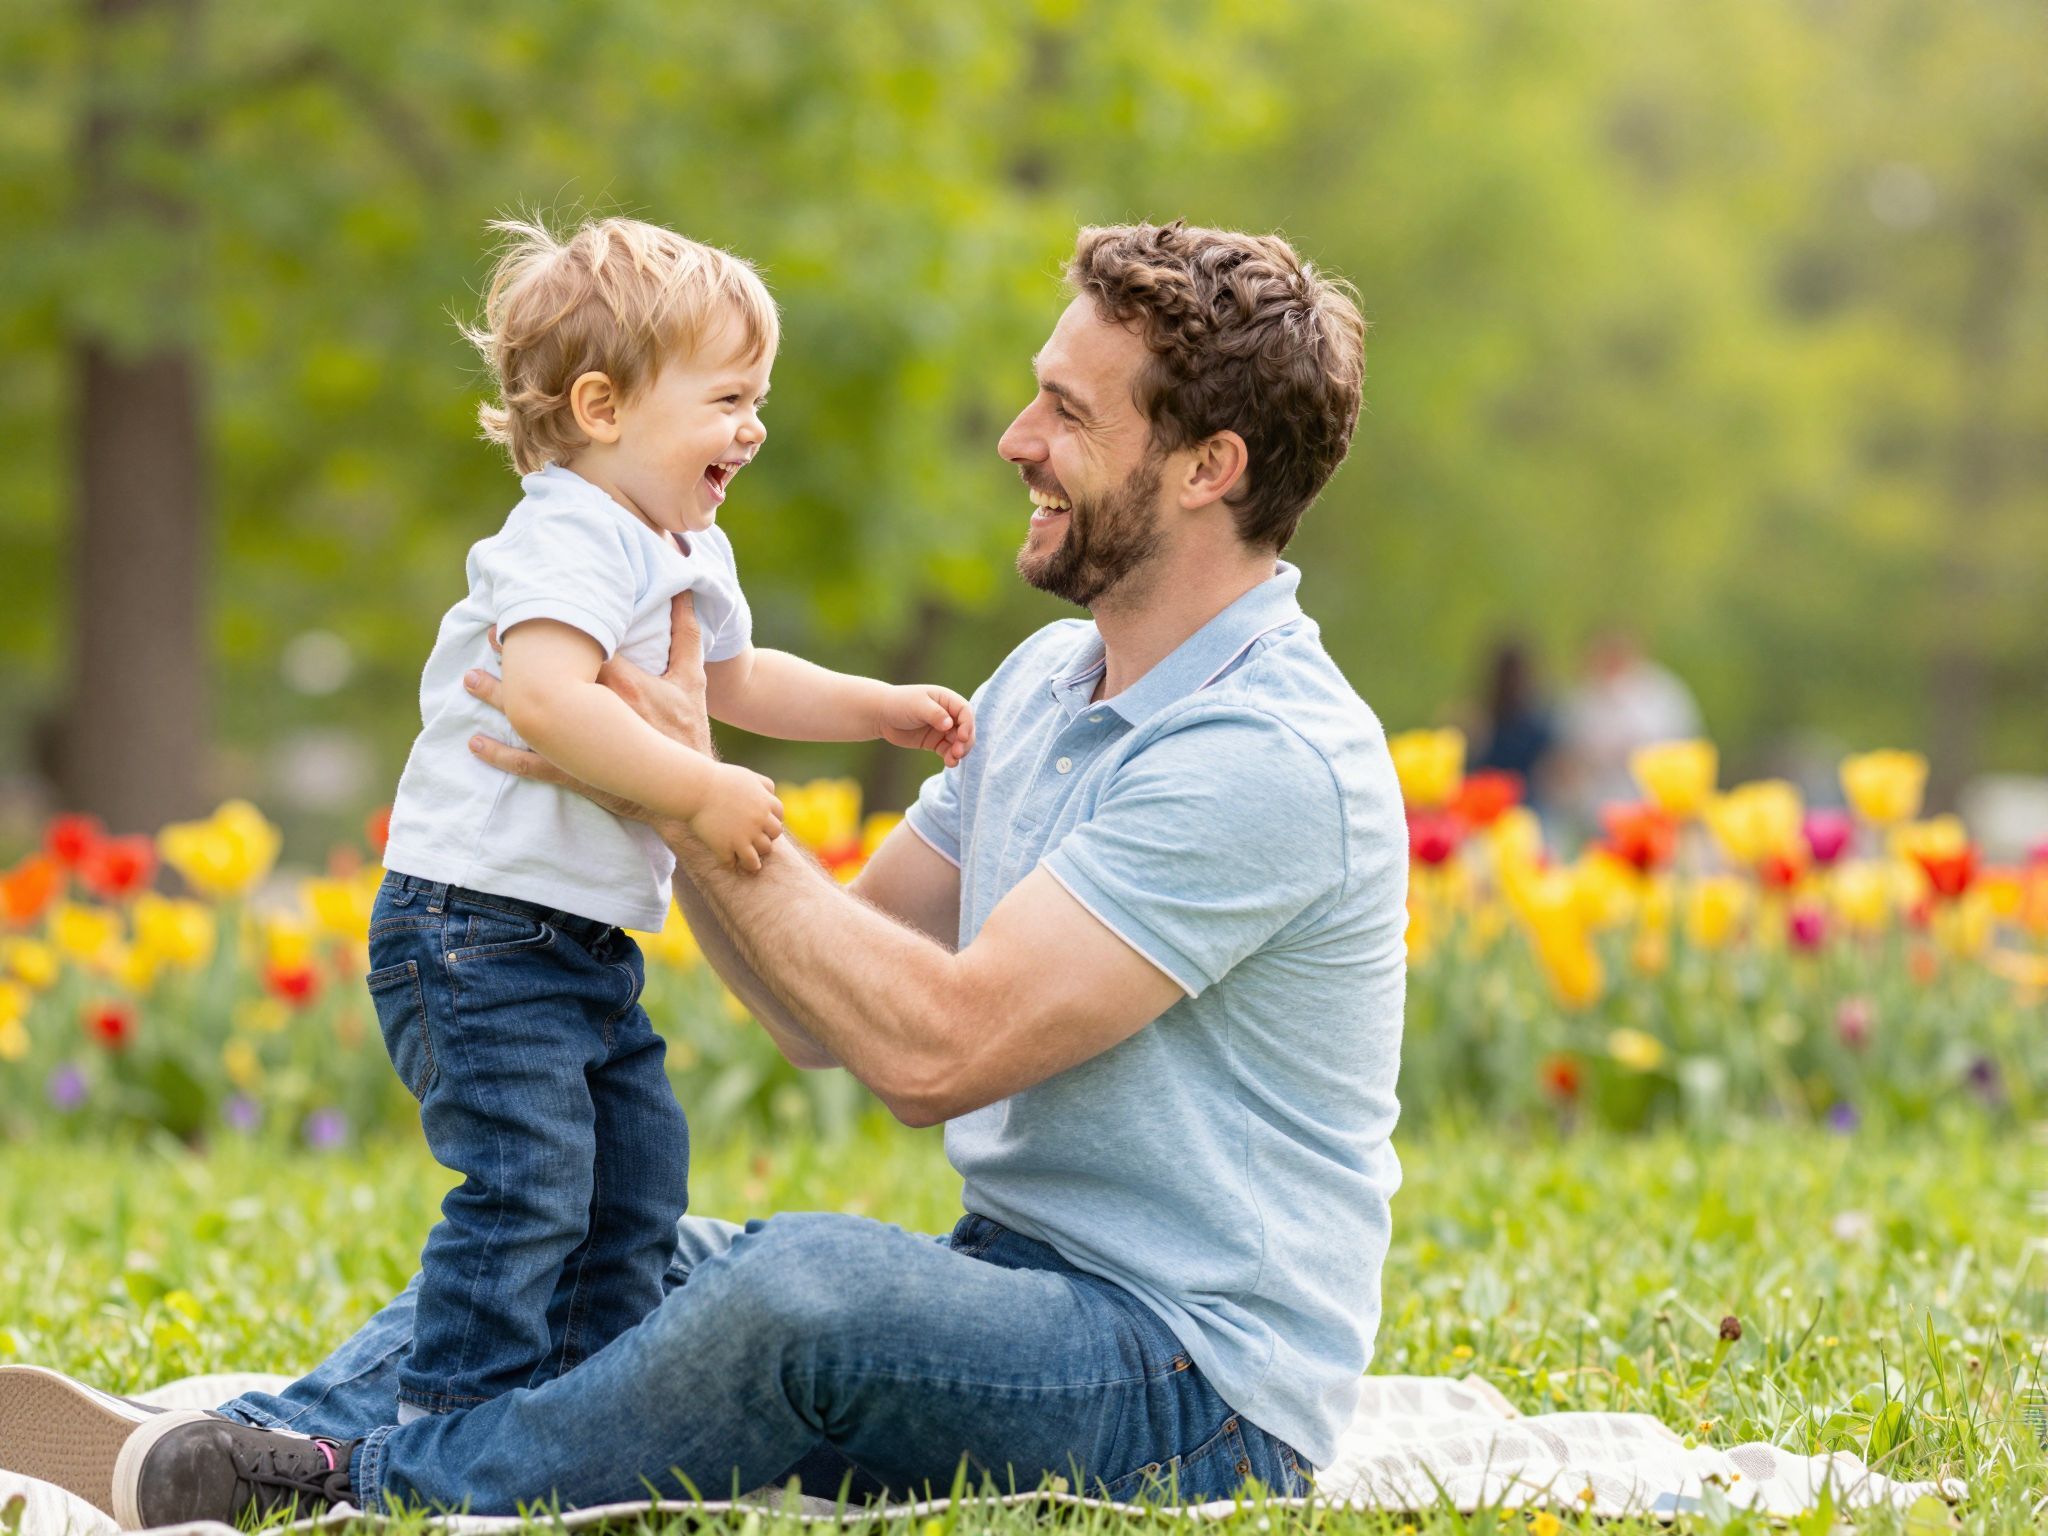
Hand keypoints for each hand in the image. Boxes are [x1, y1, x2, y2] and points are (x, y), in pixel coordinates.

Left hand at [465, 590, 714, 827]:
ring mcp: (578, 745)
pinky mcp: (572, 772)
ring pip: (528, 717)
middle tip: (490, 634)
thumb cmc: (688, 732)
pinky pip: (528, 764)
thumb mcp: (691, 680)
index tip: (526, 607)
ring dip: (496, 697)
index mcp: (622, 683)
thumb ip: (686, 636)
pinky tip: (475, 743)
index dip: (551, 627)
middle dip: (515, 656)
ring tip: (469, 678)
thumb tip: (685, 593)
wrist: (685, 789)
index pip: (579, 648)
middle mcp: (593, 711)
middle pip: (545, 677)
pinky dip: (500, 755)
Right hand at [689, 762, 784, 872]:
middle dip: (765, 839)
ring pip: (756, 858)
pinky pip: (732, 864)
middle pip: (772, 838)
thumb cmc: (719, 779)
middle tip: (754, 841)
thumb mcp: (747, 776)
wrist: (696, 788)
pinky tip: (727, 861)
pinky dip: (731, 864)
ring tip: (746, 860)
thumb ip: (763, 785)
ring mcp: (742, 837)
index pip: (778, 818)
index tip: (761, 825)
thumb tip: (771, 795)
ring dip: (752, 859)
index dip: (770, 822)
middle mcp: (758, 822)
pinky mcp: (725, 847)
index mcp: (765, 804)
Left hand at [879, 684, 975, 766]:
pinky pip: (948, 751)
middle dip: (965, 741)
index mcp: (946, 700)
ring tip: (953, 760)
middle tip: (958, 752)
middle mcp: (948, 714)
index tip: (962, 737)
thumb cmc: (899, 704)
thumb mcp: (917, 706)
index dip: (967, 724)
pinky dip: (951, 757)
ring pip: (959, 742)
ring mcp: (943, 729)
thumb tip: (950, 725)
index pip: (965, 712)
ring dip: (960, 751)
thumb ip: (935, 714)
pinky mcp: (935, 742)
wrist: (881, 715)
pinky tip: (950, 763)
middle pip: (966, 728)